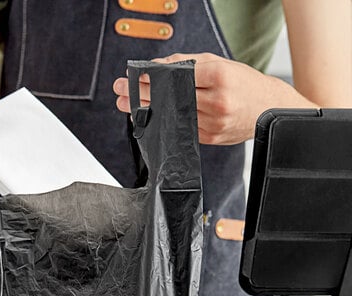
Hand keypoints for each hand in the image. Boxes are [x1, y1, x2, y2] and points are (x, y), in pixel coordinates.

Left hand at [113, 53, 317, 144]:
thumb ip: (187, 63)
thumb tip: (157, 67)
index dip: (151, 77)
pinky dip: (163, 123)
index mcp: (219, 76)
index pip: (176, 75)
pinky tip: (150, 118)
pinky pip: (180, 130)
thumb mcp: (219, 63)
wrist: (269, 110)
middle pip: (169, 97)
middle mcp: (215, 100)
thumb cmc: (243, 84)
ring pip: (171, 116)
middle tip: (120, 90)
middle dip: (140, 94)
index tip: (133, 76)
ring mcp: (212, 122)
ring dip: (147, 111)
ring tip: (128, 105)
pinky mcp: (209, 138)